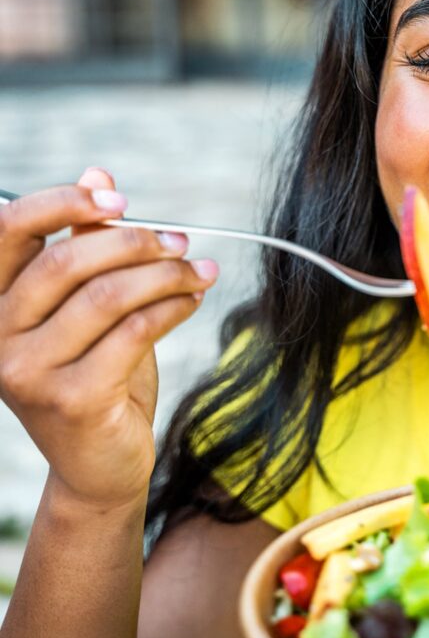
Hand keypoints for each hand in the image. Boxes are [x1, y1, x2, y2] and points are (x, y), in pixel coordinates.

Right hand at [0, 168, 218, 511]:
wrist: (100, 462)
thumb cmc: (96, 373)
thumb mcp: (88, 303)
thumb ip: (87, 242)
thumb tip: (99, 174)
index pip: (9, 231)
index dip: (64, 202)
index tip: (120, 199)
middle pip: (67, 261)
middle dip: (135, 242)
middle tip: (181, 242)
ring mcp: (27, 372)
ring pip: (108, 295)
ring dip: (167, 275)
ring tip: (200, 271)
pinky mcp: (72, 398)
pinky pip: (134, 332)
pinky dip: (173, 307)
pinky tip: (193, 299)